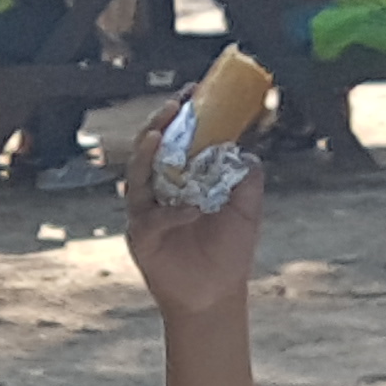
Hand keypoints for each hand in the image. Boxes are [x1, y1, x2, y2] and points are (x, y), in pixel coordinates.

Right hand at [123, 117, 267, 320]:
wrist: (216, 294)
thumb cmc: (229, 252)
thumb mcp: (248, 209)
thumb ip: (247, 178)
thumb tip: (246, 151)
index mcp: (184, 177)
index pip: (178, 139)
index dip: (183, 116)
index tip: (193, 92)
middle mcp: (160, 189)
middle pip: (150, 148)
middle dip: (158, 124)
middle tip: (173, 106)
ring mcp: (147, 211)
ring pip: (137, 175)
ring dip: (146, 153)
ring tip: (157, 135)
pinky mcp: (141, 236)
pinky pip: (150, 218)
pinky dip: (171, 212)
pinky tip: (192, 210)